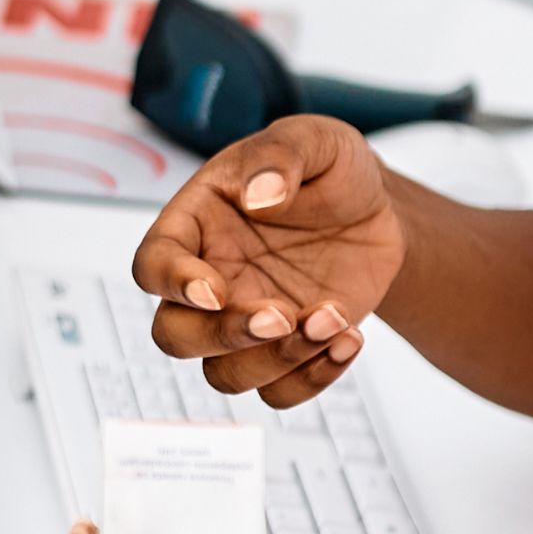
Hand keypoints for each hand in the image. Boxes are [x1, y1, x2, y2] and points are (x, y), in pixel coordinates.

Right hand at [133, 116, 400, 410]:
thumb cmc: (329, 171)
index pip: (152, 265)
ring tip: (333, 319)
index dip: (171, 284)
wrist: (379, 210)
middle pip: (175, 336)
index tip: (213, 289)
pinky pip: (278, 393)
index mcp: (197, 226)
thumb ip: (281, 155)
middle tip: (282, 315)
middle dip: (224, 336)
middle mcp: (212, 280)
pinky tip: (349, 337)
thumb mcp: (313, 140)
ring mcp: (246, 322)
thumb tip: (259, 193)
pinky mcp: (286, 352)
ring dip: (278, 360)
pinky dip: (313, 380)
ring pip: (224, 375)